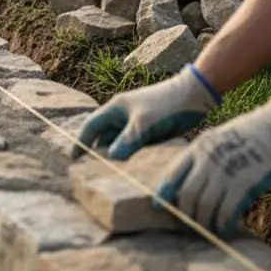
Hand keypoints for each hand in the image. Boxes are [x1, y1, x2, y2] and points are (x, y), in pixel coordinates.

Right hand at [73, 64, 221, 159]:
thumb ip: (127, 140)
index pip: (91, 126)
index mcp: (115, 109)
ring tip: (110, 175)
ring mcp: (137, 124)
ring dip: (116, 156)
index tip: (73, 159)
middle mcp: (123, 116)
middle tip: (91, 173)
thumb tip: (111, 158)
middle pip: (104, 137)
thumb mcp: (145, 123)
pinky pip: (135, 147)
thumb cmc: (167, 104)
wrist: (196, 95)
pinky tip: (132, 170)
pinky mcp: (151, 131)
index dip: (81, 142)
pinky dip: (131, 156)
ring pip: (120, 143)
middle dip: (97, 152)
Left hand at [154, 91, 270, 236]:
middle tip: (187, 227)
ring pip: (205, 206)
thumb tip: (194, 182)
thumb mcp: (216, 138)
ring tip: (205, 231)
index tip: (158, 207)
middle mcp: (207, 161)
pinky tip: (223, 229)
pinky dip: (222, 223)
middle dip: (185, 215)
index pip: (172, 174)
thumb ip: (203, 157)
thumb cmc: (248, 133)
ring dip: (203, 222)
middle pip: (187, 195)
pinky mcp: (244, 184)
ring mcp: (225, 172)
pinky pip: (227, 210)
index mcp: (197, 148)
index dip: (163, 193)